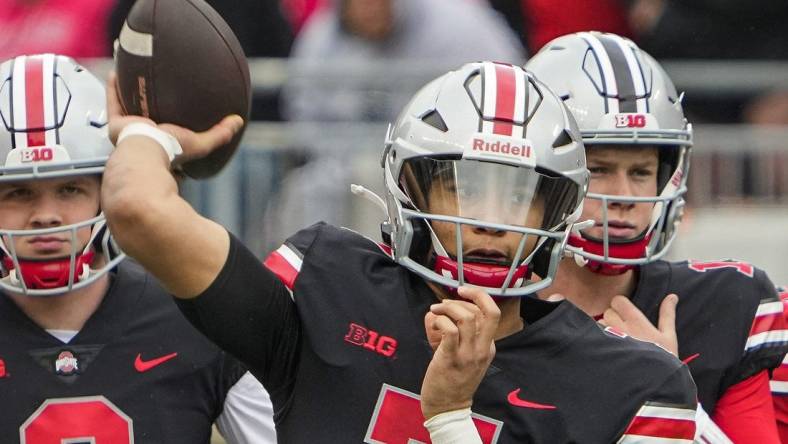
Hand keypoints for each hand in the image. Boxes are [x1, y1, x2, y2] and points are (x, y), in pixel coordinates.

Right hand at [106, 72, 242, 162]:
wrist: (146, 154)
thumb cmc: (171, 153)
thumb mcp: (201, 143)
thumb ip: (220, 134)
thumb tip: (239, 121)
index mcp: (163, 142)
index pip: (167, 129)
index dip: (171, 118)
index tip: (175, 104)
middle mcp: (144, 136)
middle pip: (147, 114)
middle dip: (149, 101)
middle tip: (153, 84)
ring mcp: (129, 129)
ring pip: (127, 105)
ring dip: (129, 90)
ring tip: (132, 72)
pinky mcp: (117, 123)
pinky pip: (113, 101)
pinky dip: (114, 88)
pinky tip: (116, 70)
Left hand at [420, 286, 499, 419]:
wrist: (448, 407)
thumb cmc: (454, 379)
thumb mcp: (469, 356)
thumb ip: (464, 335)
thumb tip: (445, 310)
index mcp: (489, 346)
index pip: (491, 313)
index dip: (476, 297)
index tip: (462, 292)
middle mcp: (483, 349)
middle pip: (490, 311)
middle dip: (472, 294)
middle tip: (449, 298)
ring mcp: (469, 355)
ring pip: (467, 318)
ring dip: (449, 308)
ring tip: (436, 310)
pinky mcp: (451, 359)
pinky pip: (450, 330)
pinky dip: (440, 321)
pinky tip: (433, 325)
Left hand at [600, 294, 678, 356]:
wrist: (653, 386)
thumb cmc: (664, 360)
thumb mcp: (668, 336)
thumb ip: (667, 314)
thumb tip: (672, 296)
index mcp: (637, 321)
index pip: (617, 301)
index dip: (620, 305)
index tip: (625, 314)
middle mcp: (620, 328)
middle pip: (607, 312)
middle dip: (613, 318)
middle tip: (623, 329)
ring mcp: (610, 340)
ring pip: (599, 325)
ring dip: (605, 330)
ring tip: (616, 341)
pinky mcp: (603, 352)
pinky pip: (595, 339)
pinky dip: (599, 341)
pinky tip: (609, 350)